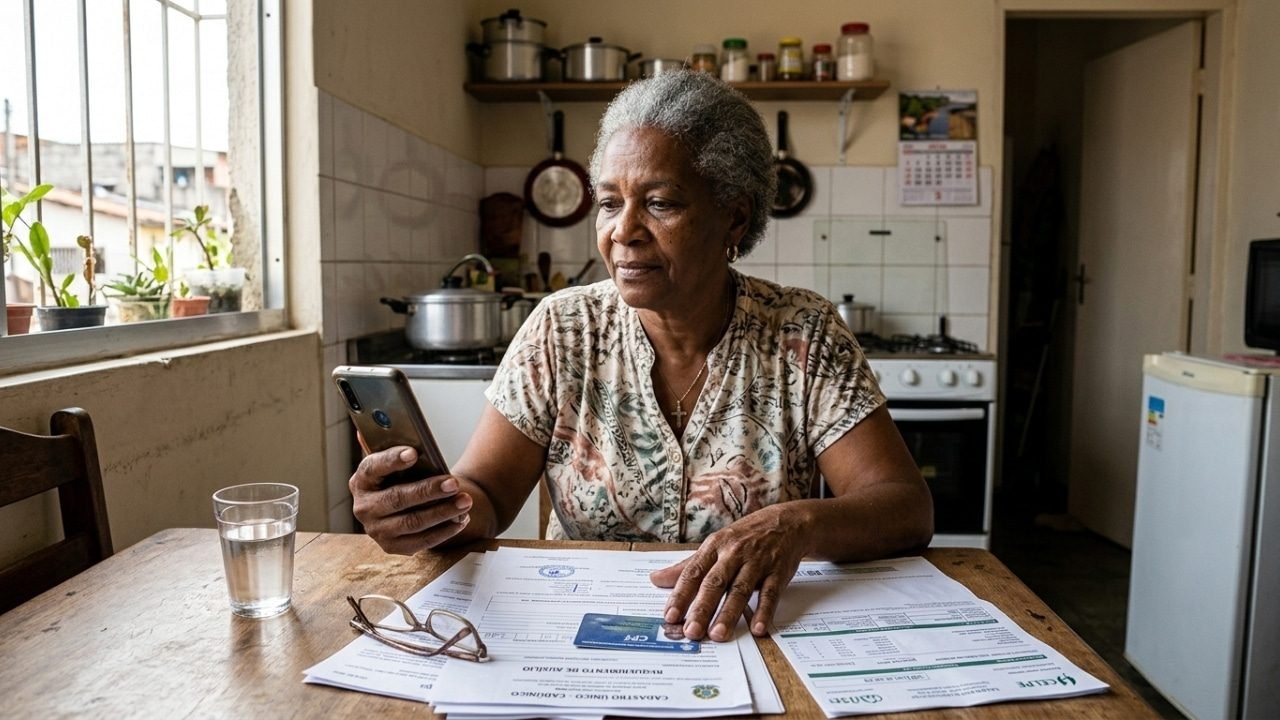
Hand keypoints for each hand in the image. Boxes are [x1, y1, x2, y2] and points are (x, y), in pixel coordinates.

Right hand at [349, 446, 472, 554]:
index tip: (413, 453)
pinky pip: (422, 541)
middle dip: (428, 491)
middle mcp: (363, 507)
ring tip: (465, 501)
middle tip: (453, 483)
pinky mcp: (393, 547)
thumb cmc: (404, 478)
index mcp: (362, 480)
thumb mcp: (396, 461)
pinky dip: (444, 530)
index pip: (373, 467)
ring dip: (442, 512)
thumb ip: (388, 444)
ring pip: (413, 522)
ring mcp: (377, 530)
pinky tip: (461, 519)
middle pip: (397, 498)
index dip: (392, 460)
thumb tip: (370, 428)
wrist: (410, 507)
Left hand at [649, 505, 806, 641]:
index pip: (693, 572)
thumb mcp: (715, 545)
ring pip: (741, 589)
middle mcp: (734, 553)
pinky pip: (771, 594)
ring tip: (718, 635)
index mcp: (714, 546)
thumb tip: (655, 579)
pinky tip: (757, 628)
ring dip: (729, 613)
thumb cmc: (745, 536)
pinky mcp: (779, 572)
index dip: (680, 595)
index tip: (669, 616)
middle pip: (715, 583)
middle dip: (702, 608)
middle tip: (691, 632)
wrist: (786, 523)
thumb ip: (686, 566)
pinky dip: (764, 611)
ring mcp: (758, 562)